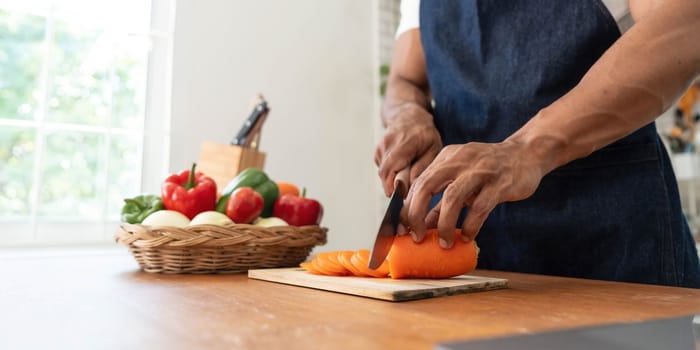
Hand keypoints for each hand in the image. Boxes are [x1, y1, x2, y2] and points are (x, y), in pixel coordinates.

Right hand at [375, 105, 442, 195]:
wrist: (408, 116)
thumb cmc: (425, 134)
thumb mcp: (433, 148)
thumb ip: (423, 166)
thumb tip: (413, 185)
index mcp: (405, 142)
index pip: (392, 168)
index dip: (394, 186)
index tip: (403, 197)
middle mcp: (388, 143)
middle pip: (384, 174)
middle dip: (393, 188)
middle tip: (405, 195)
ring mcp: (380, 147)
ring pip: (383, 174)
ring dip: (392, 181)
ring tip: (406, 177)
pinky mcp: (377, 152)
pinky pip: (382, 170)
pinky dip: (390, 174)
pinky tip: (401, 168)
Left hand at [402, 140, 545, 247]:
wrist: (526, 154)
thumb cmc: (490, 171)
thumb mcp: (461, 179)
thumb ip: (442, 201)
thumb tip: (424, 225)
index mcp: (446, 158)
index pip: (418, 183)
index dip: (407, 208)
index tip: (404, 229)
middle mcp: (459, 160)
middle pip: (427, 186)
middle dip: (416, 214)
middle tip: (417, 237)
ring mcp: (480, 170)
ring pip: (452, 197)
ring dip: (444, 224)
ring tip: (444, 243)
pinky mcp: (500, 183)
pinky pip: (480, 207)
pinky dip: (471, 225)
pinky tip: (468, 236)